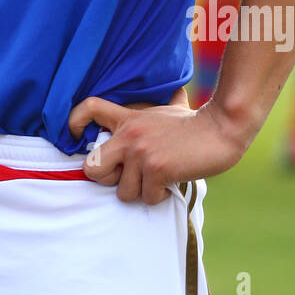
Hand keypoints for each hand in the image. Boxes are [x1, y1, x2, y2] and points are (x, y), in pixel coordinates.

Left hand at [67, 94, 247, 204]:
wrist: (221, 129)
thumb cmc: (195, 123)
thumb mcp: (166, 111)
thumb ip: (152, 115)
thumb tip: (171, 97)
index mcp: (128, 119)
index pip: (89, 108)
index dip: (73, 122)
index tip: (75, 135)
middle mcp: (129, 135)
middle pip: (91, 168)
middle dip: (107, 180)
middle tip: (127, 176)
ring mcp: (140, 152)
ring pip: (123, 192)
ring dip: (141, 191)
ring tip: (158, 178)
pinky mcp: (156, 169)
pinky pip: (147, 197)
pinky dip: (160, 195)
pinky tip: (171, 181)